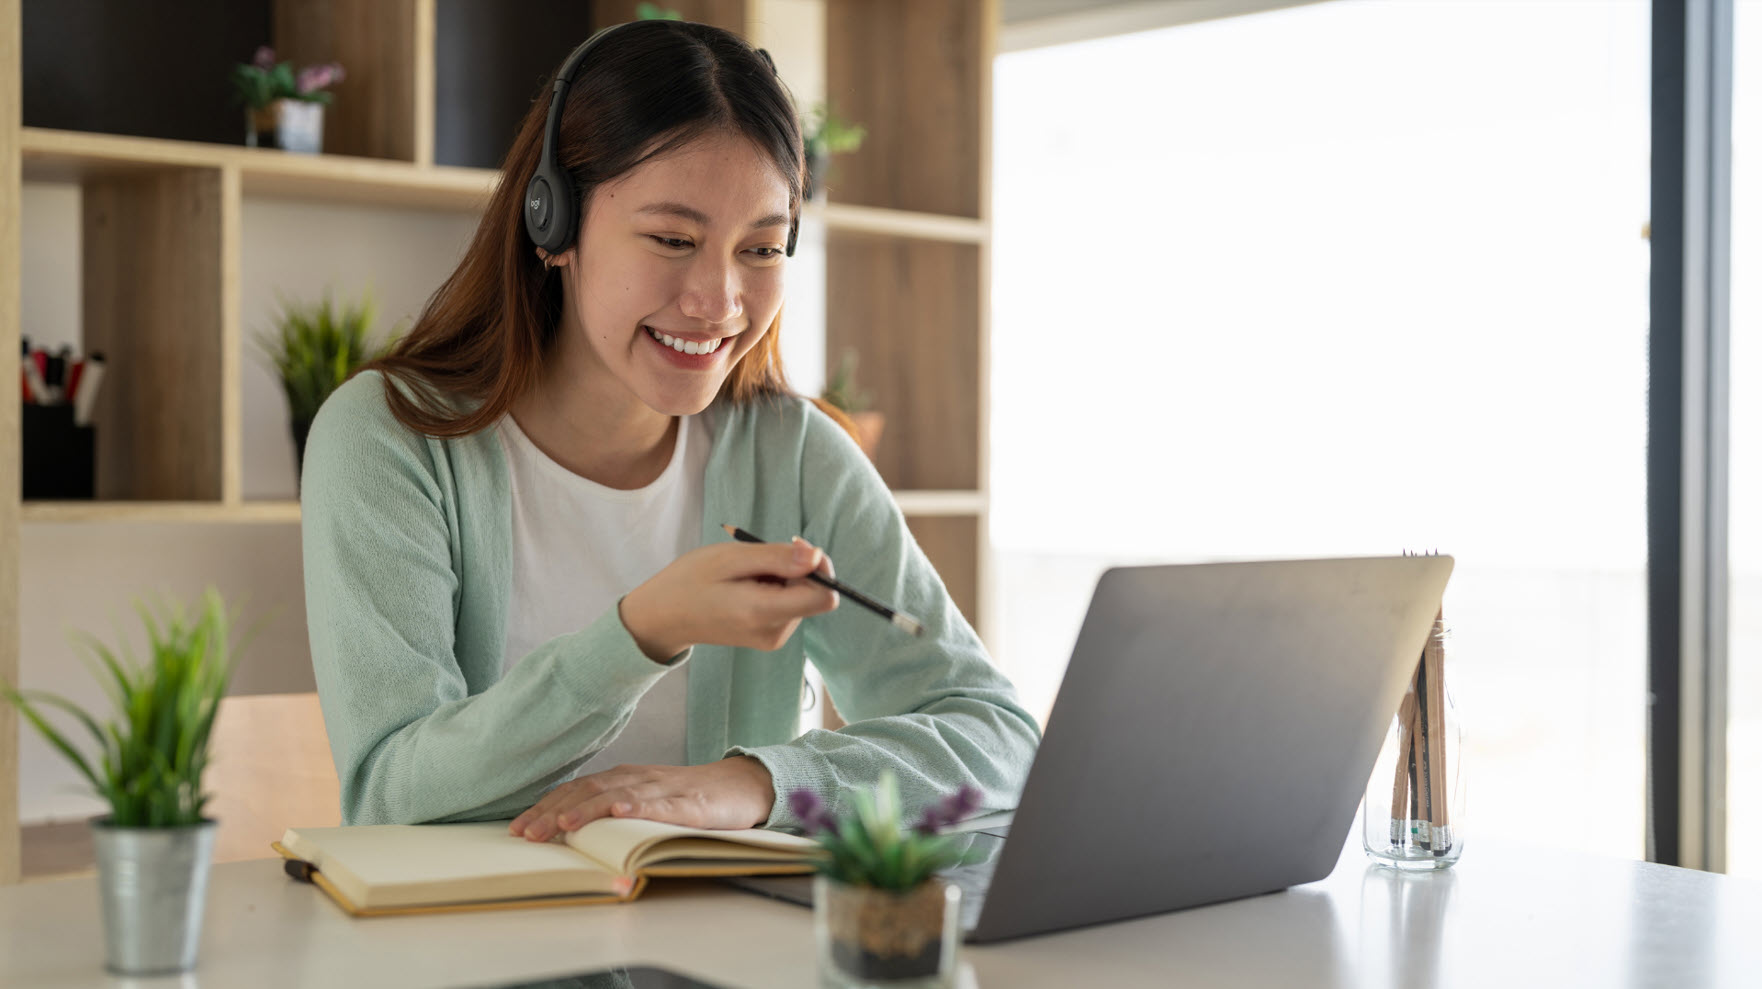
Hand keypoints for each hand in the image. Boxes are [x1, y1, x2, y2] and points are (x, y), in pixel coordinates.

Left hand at [508, 756, 776, 841]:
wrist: (740, 786)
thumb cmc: (688, 798)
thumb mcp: (644, 802)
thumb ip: (612, 809)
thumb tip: (566, 831)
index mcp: (623, 779)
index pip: (575, 790)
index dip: (544, 807)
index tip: (517, 829)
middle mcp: (637, 778)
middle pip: (588, 791)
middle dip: (553, 812)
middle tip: (526, 834)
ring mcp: (663, 789)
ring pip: (618, 795)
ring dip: (588, 809)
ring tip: (562, 825)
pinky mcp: (690, 802)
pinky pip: (661, 804)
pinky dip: (638, 807)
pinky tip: (620, 812)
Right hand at [619, 536, 837, 661]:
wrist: (663, 617)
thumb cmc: (690, 581)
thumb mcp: (730, 558)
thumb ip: (777, 558)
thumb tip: (817, 556)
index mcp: (764, 614)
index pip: (825, 597)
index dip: (820, 568)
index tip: (794, 548)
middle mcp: (775, 633)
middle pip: (814, 594)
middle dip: (795, 569)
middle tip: (756, 559)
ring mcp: (773, 638)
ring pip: (802, 597)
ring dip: (782, 578)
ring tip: (744, 576)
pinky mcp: (770, 637)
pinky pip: (789, 605)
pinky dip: (775, 589)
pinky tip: (746, 587)